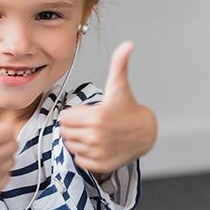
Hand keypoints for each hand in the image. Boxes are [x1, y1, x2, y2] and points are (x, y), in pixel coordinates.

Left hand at [58, 41, 156, 174]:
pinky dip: (83, 154)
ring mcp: (98, 153)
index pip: (64, 118)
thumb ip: (119, 64)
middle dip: (73, 127)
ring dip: (77, 140)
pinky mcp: (101, 165)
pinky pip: (79, 160)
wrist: (145, 133)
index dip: (72, 114)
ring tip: (91, 133)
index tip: (83, 113)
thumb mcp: (120, 86)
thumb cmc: (128, 108)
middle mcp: (96, 137)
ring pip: (71, 146)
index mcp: (96, 117)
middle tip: (86, 123)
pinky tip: (94, 145)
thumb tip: (128, 44)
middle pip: (65, 133)